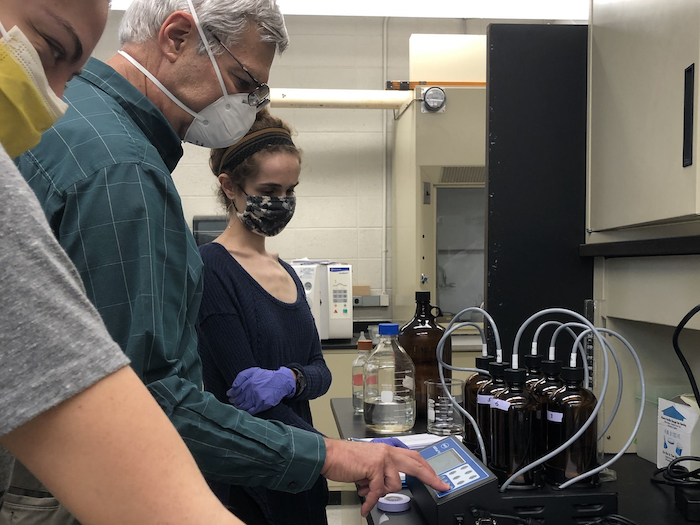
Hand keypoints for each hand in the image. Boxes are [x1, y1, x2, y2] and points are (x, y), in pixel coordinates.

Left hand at [227, 367, 295, 414]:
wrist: (281, 381)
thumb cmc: (266, 376)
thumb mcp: (253, 371)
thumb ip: (241, 376)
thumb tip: (233, 386)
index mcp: (249, 382)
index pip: (235, 391)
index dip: (231, 395)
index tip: (230, 396)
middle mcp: (252, 390)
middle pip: (238, 400)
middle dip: (234, 402)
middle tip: (233, 402)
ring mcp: (257, 398)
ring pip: (243, 406)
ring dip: (239, 407)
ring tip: (238, 406)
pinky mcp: (262, 405)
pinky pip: (251, 411)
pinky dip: (246, 412)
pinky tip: (245, 410)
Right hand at [321, 438, 448, 516]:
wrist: (328, 455)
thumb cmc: (345, 460)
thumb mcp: (368, 463)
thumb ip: (381, 472)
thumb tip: (386, 486)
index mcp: (387, 449)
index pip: (413, 457)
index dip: (427, 468)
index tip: (438, 478)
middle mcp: (387, 451)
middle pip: (416, 464)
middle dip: (430, 476)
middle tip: (440, 485)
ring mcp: (381, 458)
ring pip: (394, 483)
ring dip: (380, 491)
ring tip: (366, 489)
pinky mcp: (374, 466)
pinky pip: (378, 491)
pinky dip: (370, 501)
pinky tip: (365, 506)